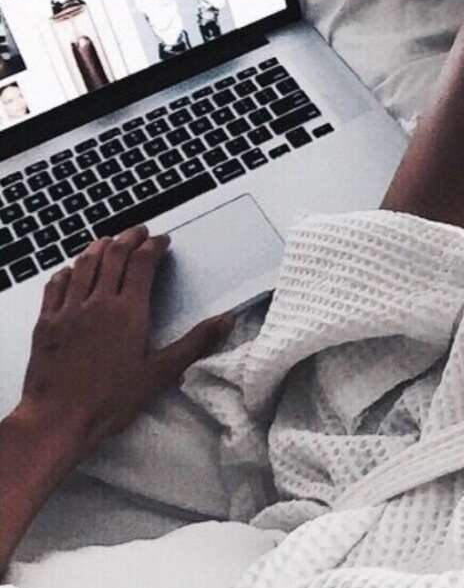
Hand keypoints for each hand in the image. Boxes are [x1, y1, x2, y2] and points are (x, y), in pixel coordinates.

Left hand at [17, 225, 232, 459]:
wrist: (58, 421)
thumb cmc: (112, 399)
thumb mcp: (161, 373)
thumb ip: (196, 343)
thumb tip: (228, 319)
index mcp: (129, 310)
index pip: (143, 263)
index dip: (154, 246)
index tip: (163, 241)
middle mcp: (98, 302)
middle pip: (113, 255)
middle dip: (128, 238)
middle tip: (139, 232)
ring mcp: (68, 310)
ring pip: (84, 265)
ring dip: (98, 247)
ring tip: (108, 241)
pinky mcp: (46, 323)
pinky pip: (55, 286)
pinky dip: (67, 271)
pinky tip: (72, 270)